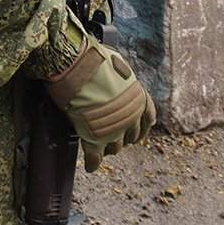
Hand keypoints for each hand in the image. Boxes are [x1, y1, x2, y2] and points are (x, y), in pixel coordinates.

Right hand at [45, 39, 155, 171]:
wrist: (76, 64)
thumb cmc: (94, 58)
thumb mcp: (117, 63)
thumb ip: (120, 76)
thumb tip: (115, 72)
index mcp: (139, 98)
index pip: (147, 120)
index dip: (139, 127)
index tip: (134, 131)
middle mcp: (131, 116)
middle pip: (131, 136)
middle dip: (123, 137)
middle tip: (112, 137)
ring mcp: (113, 129)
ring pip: (115, 148)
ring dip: (108, 148)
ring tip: (100, 148)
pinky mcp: (94, 138)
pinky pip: (95, 157)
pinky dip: (93, 162)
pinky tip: (90, 166)